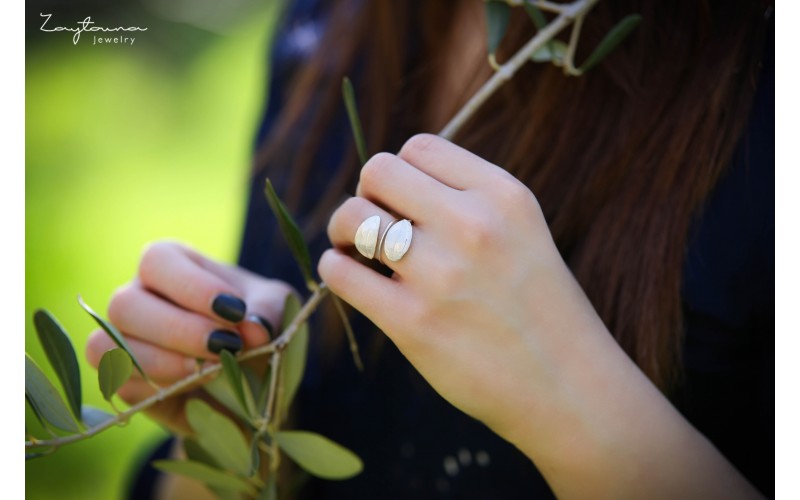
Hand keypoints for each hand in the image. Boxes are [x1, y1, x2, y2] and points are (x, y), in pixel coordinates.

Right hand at [85, 241, 292, 433]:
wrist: (256, 376)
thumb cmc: (258, 324)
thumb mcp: (275, 309)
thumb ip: (267, 313)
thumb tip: (255, 331)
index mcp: (172, 265)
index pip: (158, 260)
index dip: (192, 287)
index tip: (236, 311)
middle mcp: (138, 297)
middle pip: (125, 304)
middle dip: (179, 329)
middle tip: (226, 346)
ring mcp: (124, 340)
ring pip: (109, 346)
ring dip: (163, 361)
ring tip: (213, 370)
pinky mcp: (125, 383)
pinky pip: (120, 385)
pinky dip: (158, 388)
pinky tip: (197, 388)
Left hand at [319, 134, 759, 497]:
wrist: (569, 388)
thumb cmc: (540, 309)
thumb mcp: (523, 231)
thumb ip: (467, 200)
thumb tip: (389, 185)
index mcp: (503, 195)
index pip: (419, 147)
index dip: (402, 174)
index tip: (405, 203)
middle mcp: (472, 224)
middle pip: (378, 170)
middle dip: (367, 194)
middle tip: (376, 225)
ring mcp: (440, 274)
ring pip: (352, 216)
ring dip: (343, 230)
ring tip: (359, 253)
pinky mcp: (412, 322)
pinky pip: (341, 272)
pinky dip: (336, 269)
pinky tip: (352, 279)